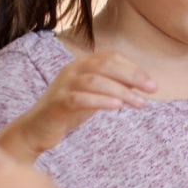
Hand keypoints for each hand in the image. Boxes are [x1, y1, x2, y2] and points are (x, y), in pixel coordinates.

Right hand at [0, 50, 155, 161]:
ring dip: (122, 91)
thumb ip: (113, 85)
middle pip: (105, 65)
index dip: (133, 68)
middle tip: (152, 90)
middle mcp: (72, 70)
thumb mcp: (94, 94)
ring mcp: (63, 86)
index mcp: (81, 64)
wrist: (36, 129)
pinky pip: (80, 98)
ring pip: (95, 81)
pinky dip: (101, 101)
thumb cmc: (68, 110)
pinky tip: (117, 107)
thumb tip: (141, 82)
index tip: (151, 83)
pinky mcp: (57, 103)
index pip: (111, 57)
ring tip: (140, 103)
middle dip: (132, 76)